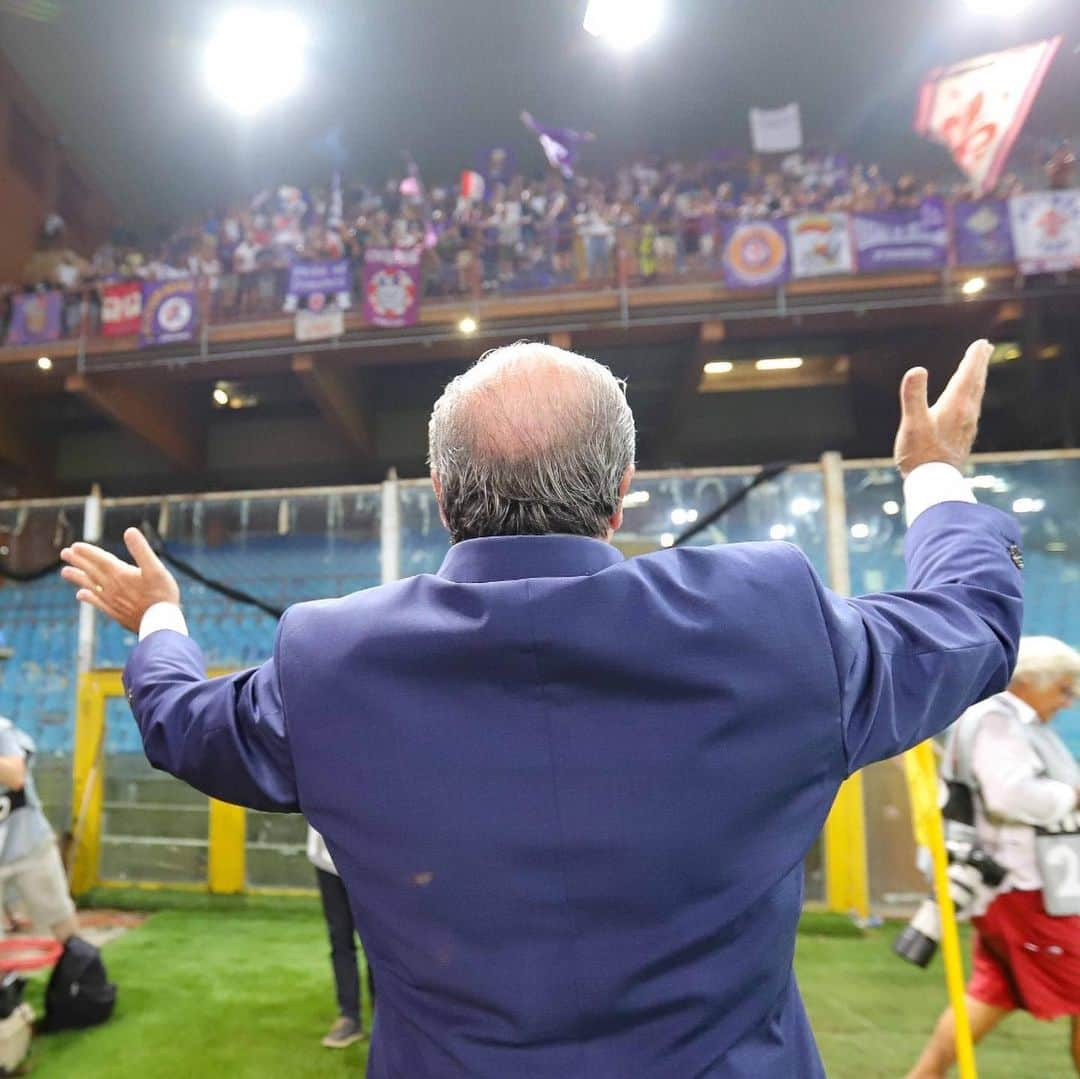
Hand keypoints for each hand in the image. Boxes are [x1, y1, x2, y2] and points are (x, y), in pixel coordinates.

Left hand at [60, 527, 179, 633]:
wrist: (160, 624)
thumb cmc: (162, 595)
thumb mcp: (156, 568)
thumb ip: (141, 550)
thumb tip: (130, 531)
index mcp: (120, 574)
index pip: (100, 560)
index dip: (88, 552)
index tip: (75, 546)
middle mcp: (112, 587)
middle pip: (91, 571)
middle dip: (78, 561)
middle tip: (64, 553)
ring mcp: (112, 601)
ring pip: (90, 586)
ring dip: (77, 578)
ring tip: (64, 572)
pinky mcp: (115, 613)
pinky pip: (96, 602)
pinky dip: (88, 597)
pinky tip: (80, 595)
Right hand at [893, 338, 991, 477]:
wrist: (934, 484)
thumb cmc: (920, 454)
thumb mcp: (912, 423)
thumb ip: (914, 396)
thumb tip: (917, 369)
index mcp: (955, 406)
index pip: (967, 376)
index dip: (973, 358)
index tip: (980, 343)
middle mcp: (966, 414)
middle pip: (976, 383)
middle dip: (979, 364)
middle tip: (984, 348)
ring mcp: (967, 427)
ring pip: (976, 396)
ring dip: (977, 380)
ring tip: (978, 370)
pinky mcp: (963, 438)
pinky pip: (971, 410)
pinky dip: (972, 398)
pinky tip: (967, 404)